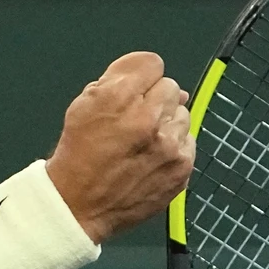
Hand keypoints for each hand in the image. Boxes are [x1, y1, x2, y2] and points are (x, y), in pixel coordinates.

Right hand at [47, 52, 194, 243]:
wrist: (79, 204)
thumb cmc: (80, 152)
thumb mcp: (84, 104)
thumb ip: (118, 79)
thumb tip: (155, 75)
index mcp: (119, 98)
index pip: (153, 64)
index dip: (141, 77)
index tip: (133, 92)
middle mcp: (147, 118)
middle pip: (170, 87)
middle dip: (153, 100)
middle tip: (134, 121)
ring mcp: (168, 145)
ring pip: (182, 114)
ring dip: (166, 123)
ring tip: (143, 142)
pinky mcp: (181, 168)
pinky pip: (188, 141)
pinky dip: (174, 146)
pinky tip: (152, 158)